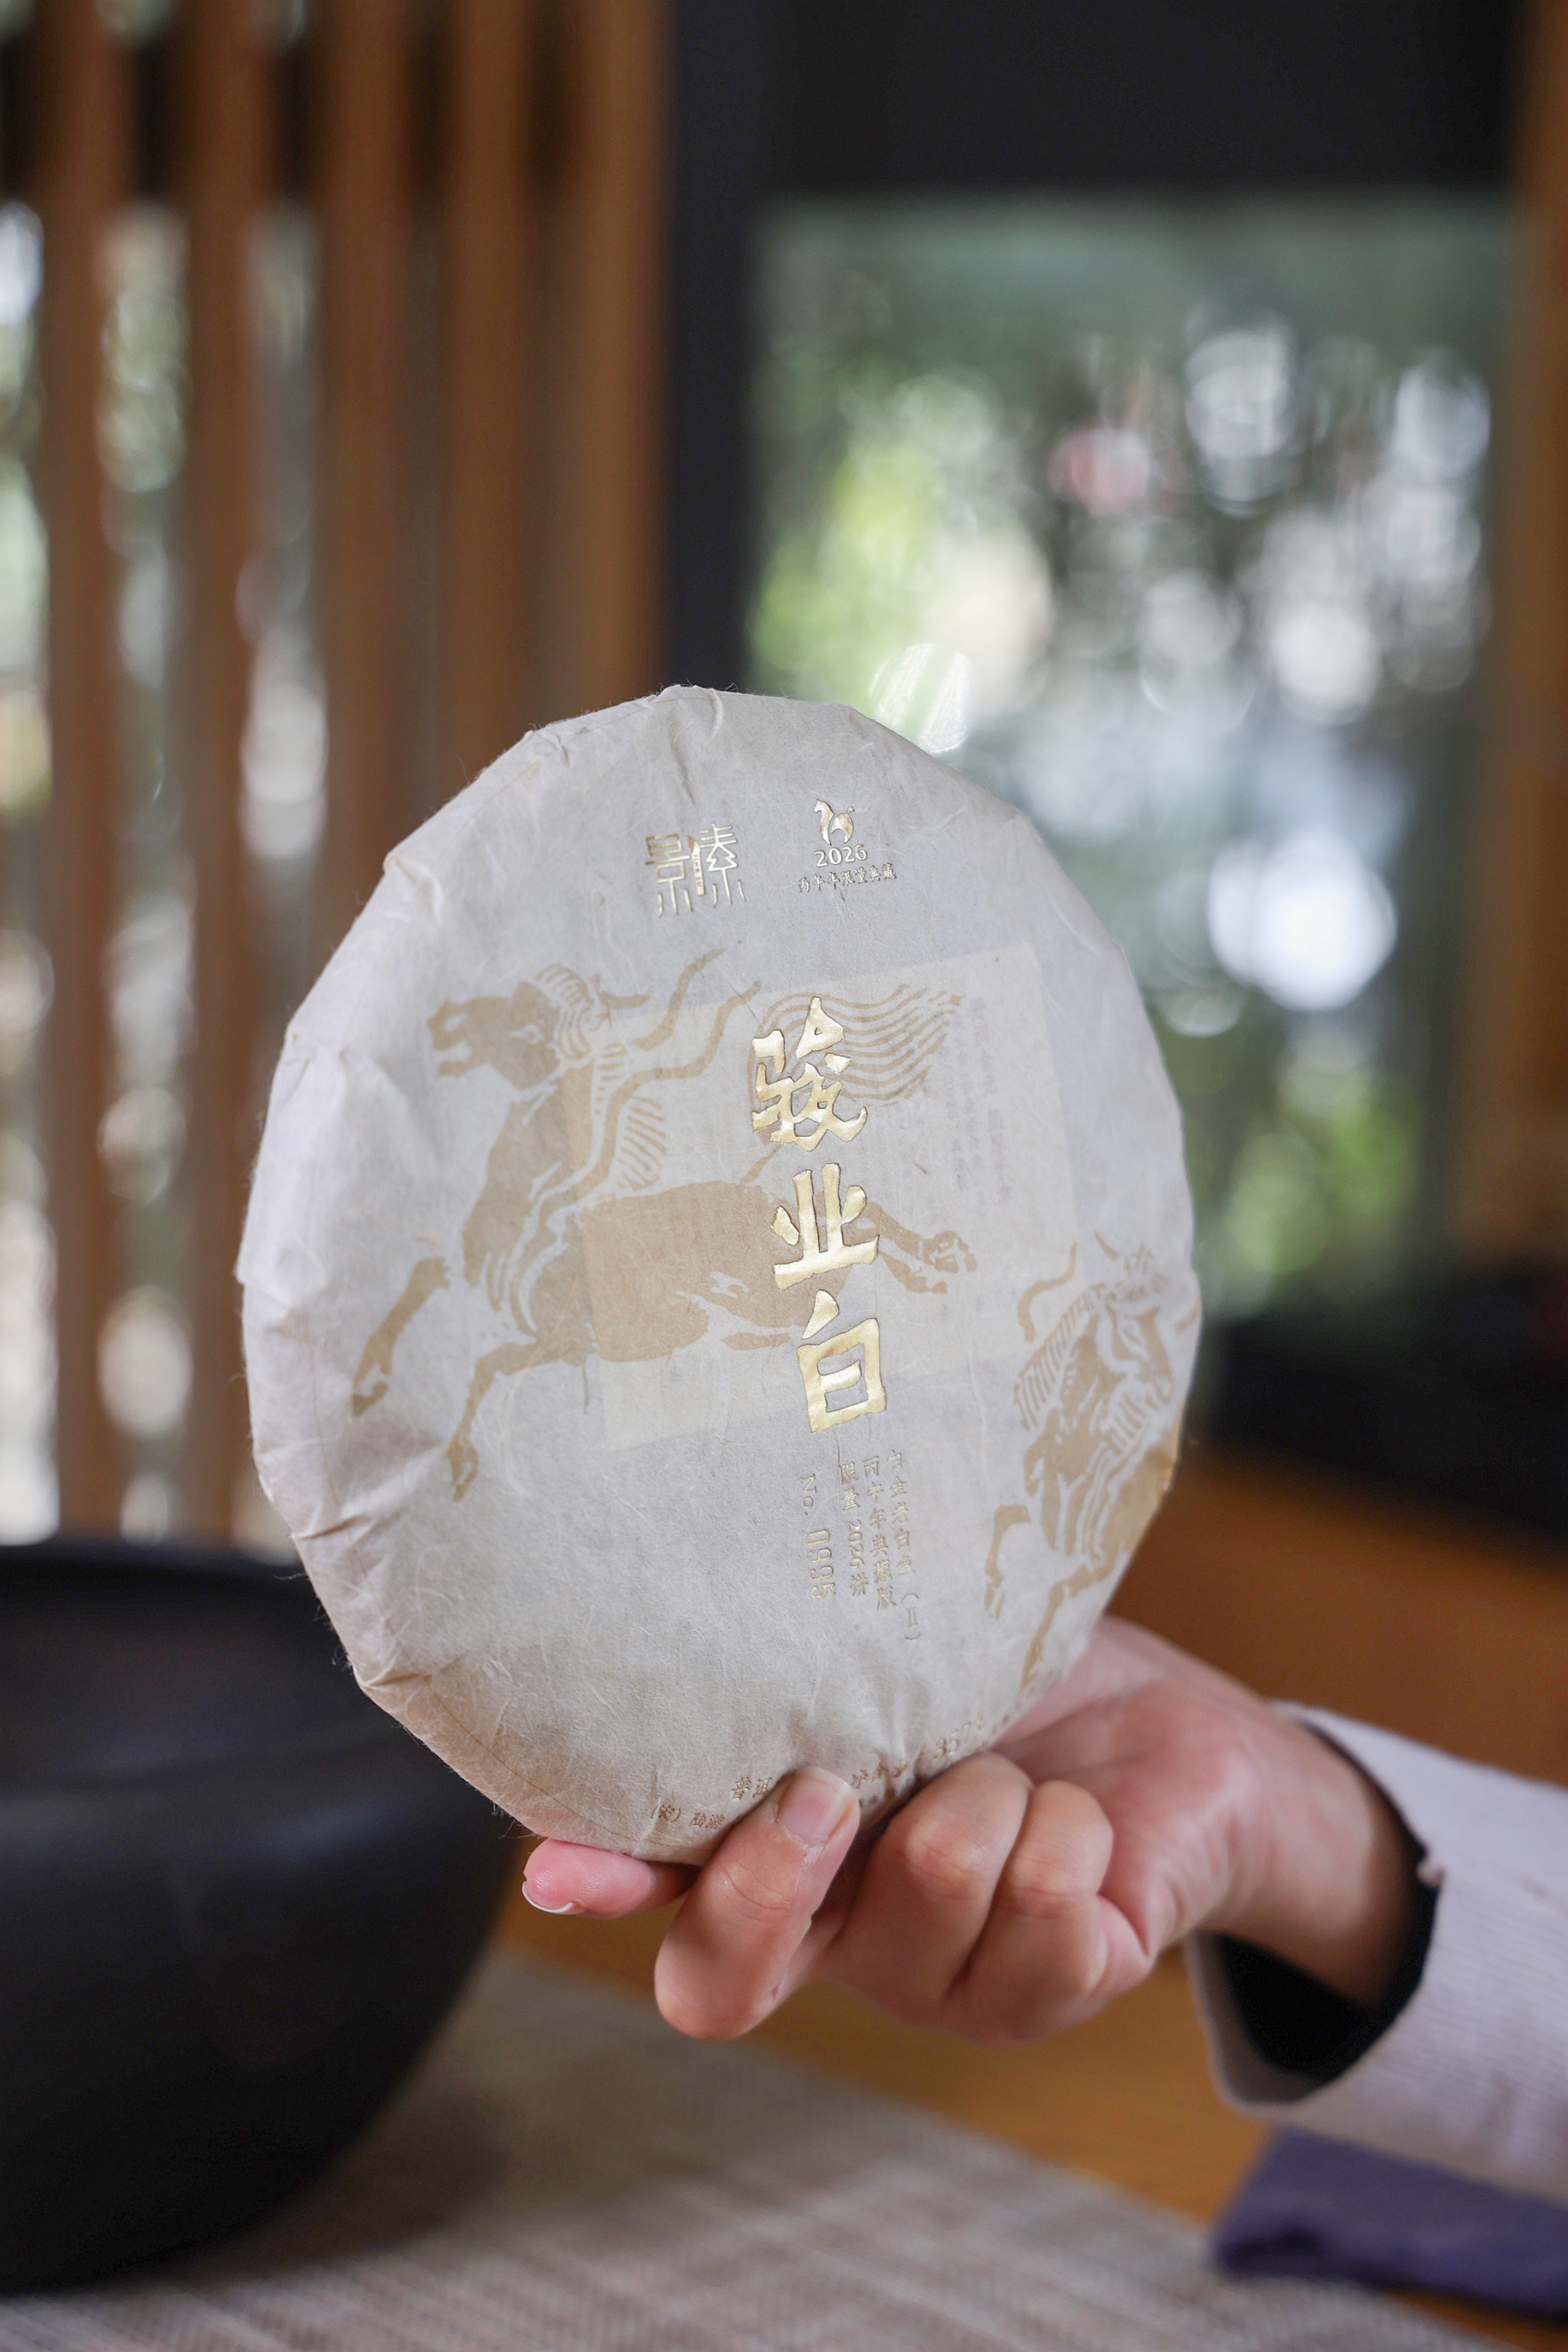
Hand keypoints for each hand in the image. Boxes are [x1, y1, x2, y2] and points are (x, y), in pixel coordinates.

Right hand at [521, 1620, 1418, 2044]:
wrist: (1177, 1738)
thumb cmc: (1020, 1686)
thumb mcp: (907, 1666)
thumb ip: (814, 1673)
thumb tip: (707, 1597)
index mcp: (784, 1864)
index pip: (661, 1901)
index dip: (606, 1885)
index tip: (554, 1866)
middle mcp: (841, 1944)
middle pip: (721, 1982)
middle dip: (770, 1873)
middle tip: (828, 1785)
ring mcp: (939, 1987)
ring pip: (922, 1889)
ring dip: (986, 1791)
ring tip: (1012, 1766)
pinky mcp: (1051, 1996)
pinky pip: (1043, 1906)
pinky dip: (1067, 1825)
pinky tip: (1076, 1817)